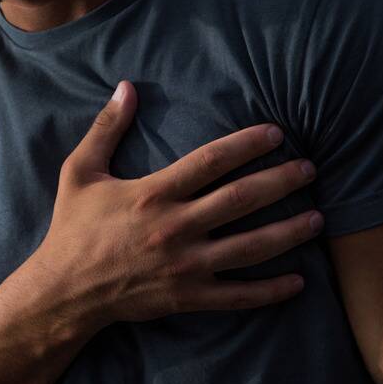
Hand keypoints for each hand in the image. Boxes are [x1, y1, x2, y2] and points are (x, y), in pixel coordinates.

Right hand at [30, 80, 321, 327]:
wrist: (64, 291)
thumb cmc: (72, 229)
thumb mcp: (79, 172)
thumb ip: (106, 129)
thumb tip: (126, 87)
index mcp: (153, 194)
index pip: (210, 161)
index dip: (246, 144)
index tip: (276, 133)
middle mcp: (175, 228)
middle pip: (241, 200)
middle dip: (281, 182)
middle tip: (310, 169)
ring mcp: (185, 265)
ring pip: (249, 247)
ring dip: (287, 232)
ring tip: (317, 218)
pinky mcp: (187, 296)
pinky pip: (237, 295)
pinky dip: (269, 291)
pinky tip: (298, 282)